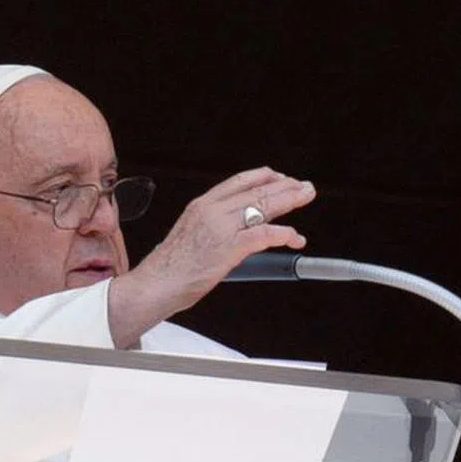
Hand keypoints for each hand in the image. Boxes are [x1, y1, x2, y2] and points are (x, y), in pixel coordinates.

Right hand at [108, 167, 314, 346]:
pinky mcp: (228, 249)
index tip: (281, 179)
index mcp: (201, 205)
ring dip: (289, 202)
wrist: (155, 284)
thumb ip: (213, 226)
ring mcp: (220, 228)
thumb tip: (236, 229)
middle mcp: (211, 210)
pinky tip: (294, 237)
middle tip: (305, 187)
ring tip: (305, 199)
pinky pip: (262, 235)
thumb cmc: (170, 267)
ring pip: (262, 207)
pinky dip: (283, 234)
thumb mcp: (190, 234)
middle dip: (285, 187)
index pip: (239, 181)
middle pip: (256, 191)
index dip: (265, 177)